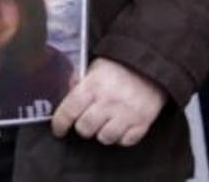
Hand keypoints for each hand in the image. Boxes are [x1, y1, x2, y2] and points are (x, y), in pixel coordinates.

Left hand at [51, 58, 166, 146]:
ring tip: (104, 124)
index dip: (60, 123)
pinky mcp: (142, 123)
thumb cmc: (118, 68)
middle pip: (85, 128)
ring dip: (101, 133)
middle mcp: (108, 101)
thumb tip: (65, 94)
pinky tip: (119, 127)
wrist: (150, 66)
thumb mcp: (94, 68)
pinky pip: (125, 141)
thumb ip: (78, 82)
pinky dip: (120, 138)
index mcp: (93, 86)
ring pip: (105, 138)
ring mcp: (126, 114)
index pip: (69, 110)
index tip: (58, 129)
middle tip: (86, 121)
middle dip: (82, 127)